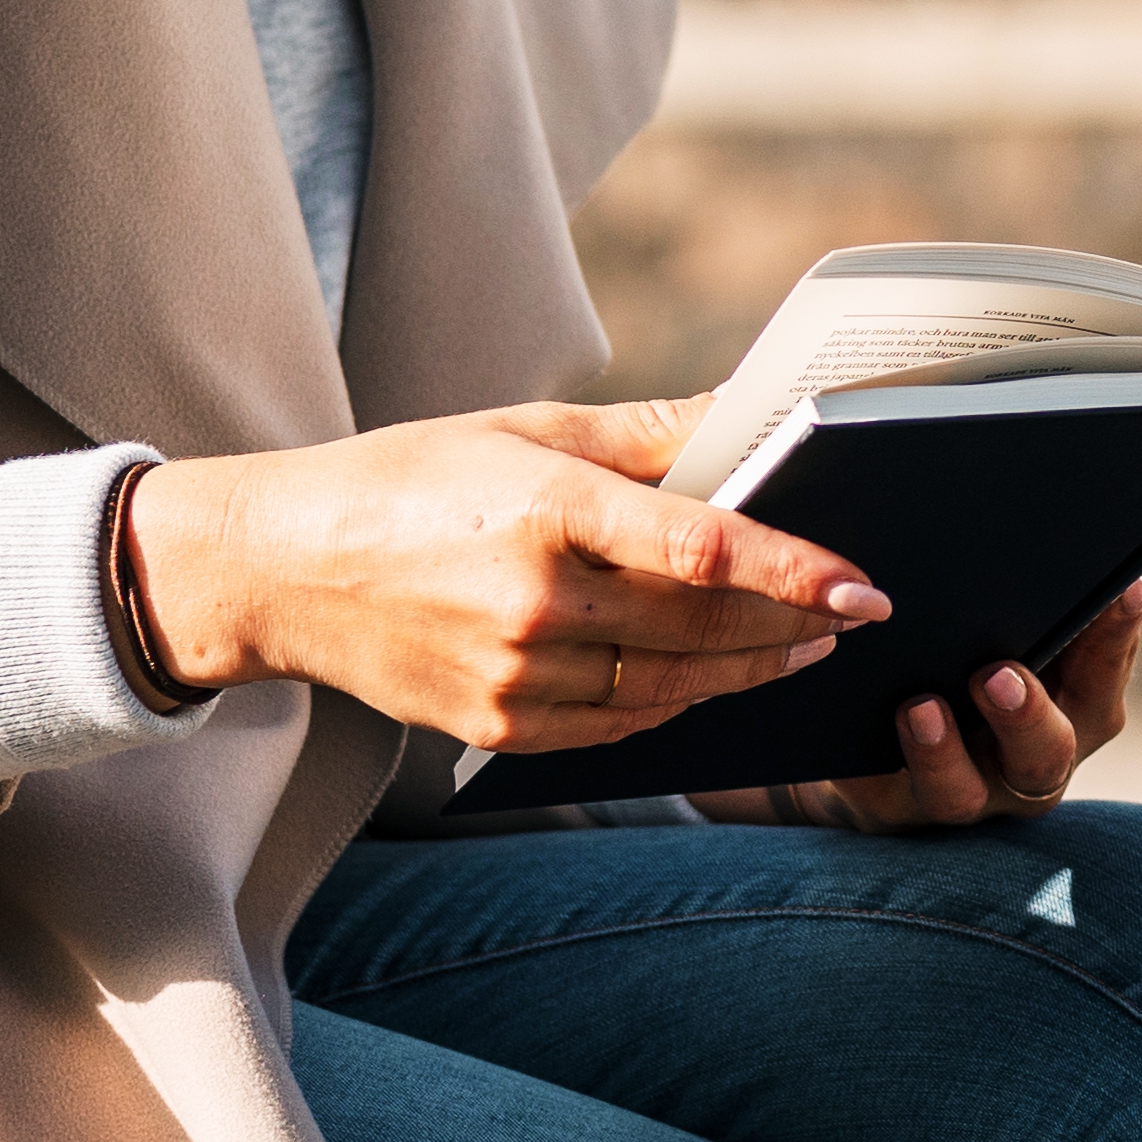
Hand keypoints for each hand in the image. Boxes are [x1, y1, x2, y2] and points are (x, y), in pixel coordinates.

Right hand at [115, 403, 883, 760]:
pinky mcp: (493, 728)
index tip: (863, 587)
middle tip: (852, 614)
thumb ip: (650, 434)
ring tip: (801, 647)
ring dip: (748, 672)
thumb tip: (759, 414)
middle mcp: (530, 602)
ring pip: (669, 687)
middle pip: (700, 627)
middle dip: (791, 626)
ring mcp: (510, 676)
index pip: (701, 549)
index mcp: (543, 508)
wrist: (277, 568)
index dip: (795, 572)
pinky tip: (711, 679)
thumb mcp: (526, 427)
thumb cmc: (409, 478)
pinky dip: (676, 705)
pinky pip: (616, 727)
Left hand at [691, 577, 1141, 837]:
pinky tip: (869, 718)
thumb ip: (1020, 585)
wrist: (865, 725)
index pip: (1106, 667)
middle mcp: (1024, 758)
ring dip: (944, 751)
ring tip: (919, 706)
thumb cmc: (951, 646)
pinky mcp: (888, 807)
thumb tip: (1033, 504)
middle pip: (1046, 752)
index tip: (1121, 585)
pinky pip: (885, 795)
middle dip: (1027, 715)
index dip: (1118, 633)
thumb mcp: (992, 615)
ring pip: (962, 790)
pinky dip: (878, 761)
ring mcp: (961, 790)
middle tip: (999, 672)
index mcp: (1068, 701)